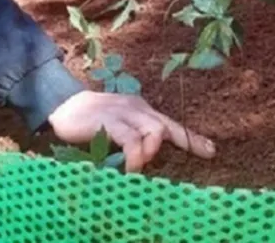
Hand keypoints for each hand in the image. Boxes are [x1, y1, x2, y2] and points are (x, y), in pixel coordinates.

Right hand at [47, 91, 214, 172]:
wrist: (63, 106)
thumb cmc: (91, 121)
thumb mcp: (117, 128)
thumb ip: (133, 138)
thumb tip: (147, 158)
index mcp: (140, 110)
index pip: (170, 124)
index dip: (191, 139)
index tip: (211, 151)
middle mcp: (136, 108)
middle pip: (165, 126)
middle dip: (177, 144)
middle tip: (168, 160)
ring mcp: (123, 112)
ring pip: (154, 130)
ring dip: (151, 151)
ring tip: (138, 165)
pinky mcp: (109, 120)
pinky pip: (131, 140)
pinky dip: (135, 157)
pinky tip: (130, 169)